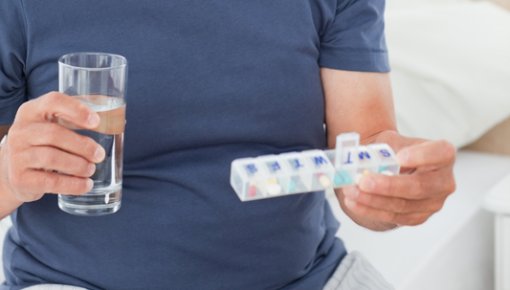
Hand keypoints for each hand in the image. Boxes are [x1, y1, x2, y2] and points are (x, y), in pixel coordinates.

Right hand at [0, 92, 104, 202]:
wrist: (12, 170)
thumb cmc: (41, 143)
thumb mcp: (50, 125)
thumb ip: (74, 119)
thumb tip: (116, 120)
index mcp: (31, 111)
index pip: (53, 101)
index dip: (76, 110)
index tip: (96, 121)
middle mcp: (20, 131)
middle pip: (54, 134)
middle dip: (83, 146)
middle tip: (99, 155)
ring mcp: (17, 155)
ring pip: (52, 158)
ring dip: (78, 165)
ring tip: (91, 169)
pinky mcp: (20, 178)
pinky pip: (50, 181)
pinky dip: (73, 184)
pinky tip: (86, 185)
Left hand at [336, 131, 456, 230]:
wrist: (390, 167)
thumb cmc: (393, 151)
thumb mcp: (391, 142)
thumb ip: (383, 150)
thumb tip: (362, 163)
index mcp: (443, 155)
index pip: (441, 153)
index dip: (422, 156)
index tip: (399, 157)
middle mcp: (443, 181)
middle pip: (420, 186)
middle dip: (388, 186)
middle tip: (363, 181)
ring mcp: (433, 203)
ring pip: (403, 205)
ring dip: (373, 200)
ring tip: (352, 191)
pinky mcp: (418, 217)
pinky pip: (393, 217)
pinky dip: (370, 210)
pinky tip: (353, 203)